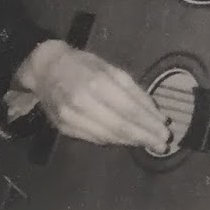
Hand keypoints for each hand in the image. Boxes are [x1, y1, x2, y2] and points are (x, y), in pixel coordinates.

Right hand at [15, 40, 171, 149]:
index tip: (165, 132)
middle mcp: (82, 104)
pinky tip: (127, 141)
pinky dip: (114, 141)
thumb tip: (156, 114)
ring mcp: (71, 118)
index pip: (129, 110)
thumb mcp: (111, 69)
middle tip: (162, 145)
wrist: (44, 70)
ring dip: (130, 142)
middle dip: (144, 137)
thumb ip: (134, 91)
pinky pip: (95, 138)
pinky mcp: (64, 128)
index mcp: (97, 84)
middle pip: (120, 127)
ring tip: (149, 144)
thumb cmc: (83, 65)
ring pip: (108, 136)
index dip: (149, 124)